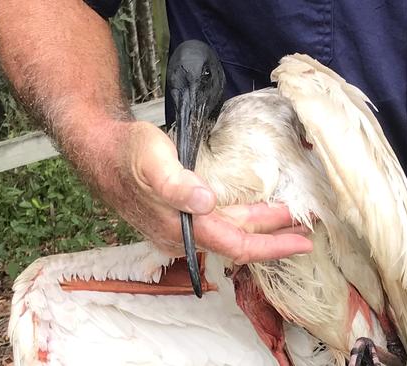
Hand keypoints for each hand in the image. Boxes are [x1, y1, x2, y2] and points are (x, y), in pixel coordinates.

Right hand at [102, 121, 312, 261]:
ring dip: (261, 227)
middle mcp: (182, 234)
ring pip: (230, 231)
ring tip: (289, 220)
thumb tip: (204, 202)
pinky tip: (253, 214)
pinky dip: (242, 220)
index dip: (271, 246)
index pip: (235, 246)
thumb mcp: (152, 161)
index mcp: (180, 227)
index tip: (301, 243)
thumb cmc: (127, 153)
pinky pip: (219, 224)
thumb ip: (176, 184)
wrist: (100, 150)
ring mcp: (180, 227)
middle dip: (274, 237)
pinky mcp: (179, 216)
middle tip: (306, 231)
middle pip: (238, 241)